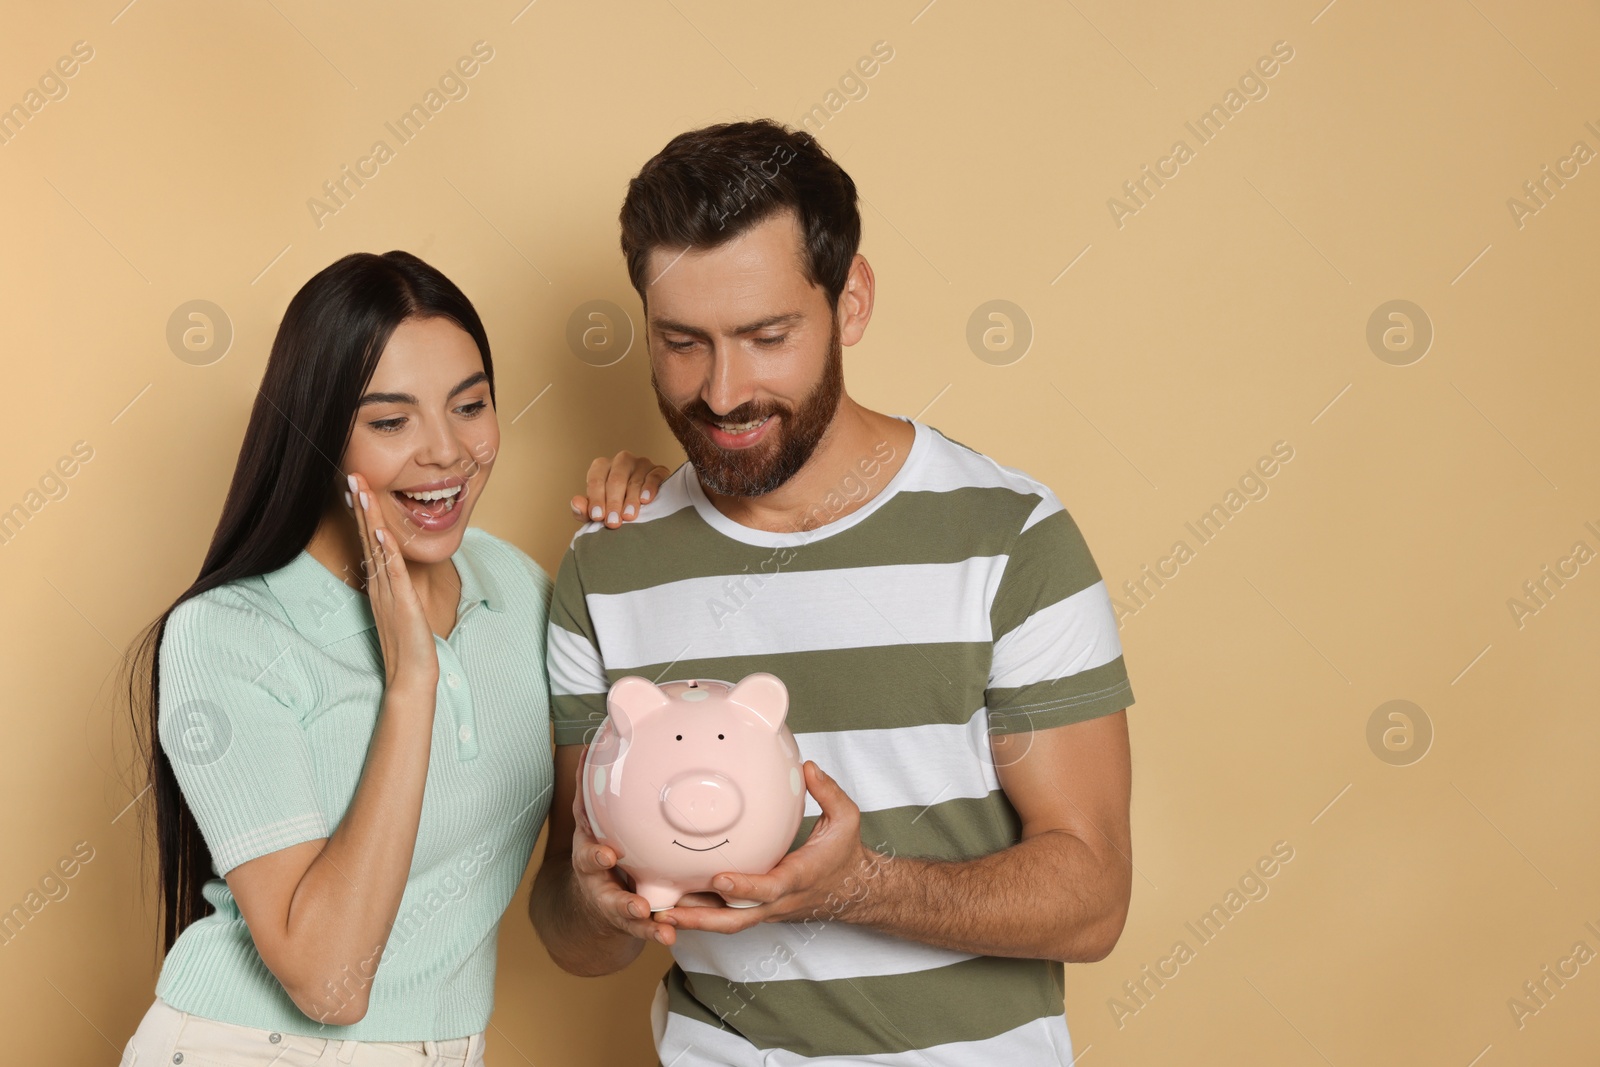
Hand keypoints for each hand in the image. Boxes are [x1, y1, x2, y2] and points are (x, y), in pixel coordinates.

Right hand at [347, 473, 438, 693]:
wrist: (410, 674)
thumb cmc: (408, 643)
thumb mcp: (401, 608)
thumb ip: (396, 588)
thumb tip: (394, 570)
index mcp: (380, 584)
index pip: (369, 541)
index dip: (363, 514)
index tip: (357, 488)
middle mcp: (379, 584)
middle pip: (367, 537)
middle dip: (360, 506)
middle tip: (351, 476)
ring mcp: (388, 591)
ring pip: (376, 547)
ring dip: (369, 518)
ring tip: (361, 490)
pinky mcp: (401, 601)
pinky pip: (392, 571)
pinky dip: (386, 549)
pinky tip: (380, 530)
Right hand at [567, 782, 677, 946]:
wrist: (587, 899)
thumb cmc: (597, 848)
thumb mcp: (590, 822)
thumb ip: (594, 791)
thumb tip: (595, 744)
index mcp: (590, 856)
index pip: (588, 855)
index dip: (596, 855)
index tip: (608, 856)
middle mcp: (600, 886)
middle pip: (608, 898)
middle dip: (622, 901)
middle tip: (639, 906)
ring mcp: (615, 906)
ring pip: (628, 917)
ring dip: (644, 924)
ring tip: (664, 929)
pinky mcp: (633, 921)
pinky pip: (647, 929)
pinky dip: (658, 932)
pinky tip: (672, 935)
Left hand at [572, 451, 670, 527]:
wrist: (645, 509)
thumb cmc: (615, 509)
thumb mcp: (599, 511)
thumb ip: (585, 510)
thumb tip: (576, 504)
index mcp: (602, 467)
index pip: (596, 479)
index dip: (596, 498)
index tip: (597, 516)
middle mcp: (621, 461)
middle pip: (615, 480)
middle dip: (613, 503)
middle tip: (613, 522)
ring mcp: (641, 464)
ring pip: (634, 480)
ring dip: (631, 500)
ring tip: (629, 516)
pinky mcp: (659, 470)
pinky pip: (654, 476)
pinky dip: (650, 488)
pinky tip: (646, 500)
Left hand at [659, 762, 884, 934]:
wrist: (855, 891)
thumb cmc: (845, 854)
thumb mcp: (846, 819)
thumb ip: (828, 792)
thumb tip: (808, 768)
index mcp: (799, 877)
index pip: (769, 888)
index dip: (744, 886)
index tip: (719, 879)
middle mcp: (780, 900)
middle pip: (738, 919)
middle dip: (703, 919)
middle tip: (670, 912)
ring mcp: (769, 909)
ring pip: (729, 922)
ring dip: (695, 920)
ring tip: (659, 912)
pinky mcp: (761, 910)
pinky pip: (730, 915)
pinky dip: (703, 914)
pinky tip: (675, 904)